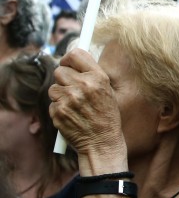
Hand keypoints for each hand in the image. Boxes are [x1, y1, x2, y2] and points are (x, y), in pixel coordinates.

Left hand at [49, 49, 126, 171]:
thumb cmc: (106, 116)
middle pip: (60, 71)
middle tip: (73, 90)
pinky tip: (71, 115)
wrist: (102, 142)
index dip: (69, 59)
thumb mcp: (108, 91)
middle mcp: (83, 85)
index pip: (75, 54)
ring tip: (74, 105)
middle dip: (64, 80)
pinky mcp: (58, 111)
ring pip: (53, 88)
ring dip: (60, 95)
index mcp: (98, 78)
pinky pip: (52, 103)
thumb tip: (73, 62)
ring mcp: (69, 99)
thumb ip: (92, 76)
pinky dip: (59, 109)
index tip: (68, 65)